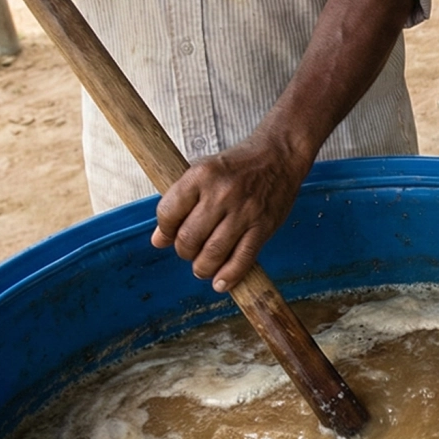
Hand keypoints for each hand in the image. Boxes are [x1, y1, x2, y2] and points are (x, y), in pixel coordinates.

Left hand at [151, 131, 310, 292]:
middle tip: (189, 252)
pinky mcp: (263, 226)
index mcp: (201, 175)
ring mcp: (244, 211)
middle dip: (184, 252)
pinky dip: (229, 276)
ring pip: (213, 253)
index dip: (165, 231)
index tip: (168, 237)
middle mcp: (221, 193)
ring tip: (202, 268)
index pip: (168, 213)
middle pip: (189, 237)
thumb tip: (159, 240)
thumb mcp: (203, 172)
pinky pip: (242, 258)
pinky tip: (221, 283)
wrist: (279, 156)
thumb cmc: (238, 166)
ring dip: (203, 267)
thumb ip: (180, 203)